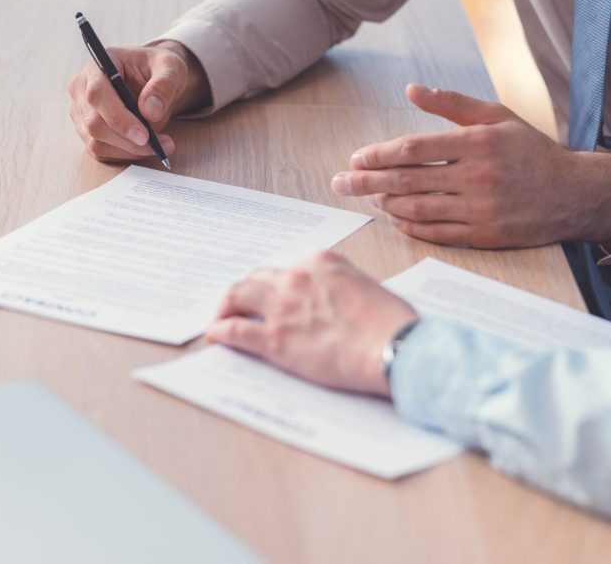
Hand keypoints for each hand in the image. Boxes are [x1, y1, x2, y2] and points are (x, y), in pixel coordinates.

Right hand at [67, 41, 208, 162]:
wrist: (154, 81)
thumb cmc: (158, 69)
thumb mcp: (170, 68)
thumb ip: (163, 85)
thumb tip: (150, 111)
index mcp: (99, 65)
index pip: (97, 94)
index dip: (119, 118)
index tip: (144, 135)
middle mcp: (82, 88)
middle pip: (94, 123)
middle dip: (128, 140)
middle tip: (159, 145)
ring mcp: (81, 111)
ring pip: (96, 141)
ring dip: (129, 151)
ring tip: (160, 146)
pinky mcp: (87, 130)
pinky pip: (100, 151)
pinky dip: (125, 155)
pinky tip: (146, 148)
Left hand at [205, 252, 417, 397]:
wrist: (394, 348)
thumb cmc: (391, 324)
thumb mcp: (367, 288)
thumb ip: (343, 289)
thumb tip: (335, 304)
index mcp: (321, 263)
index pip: (288, 270)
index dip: (278, 285)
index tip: (277, 297)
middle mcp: (297, 278)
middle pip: (257, 279)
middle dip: (248, 292)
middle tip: (243, 306)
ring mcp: (282, 307)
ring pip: (237, 296)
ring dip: (227, 306)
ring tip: (223, 319)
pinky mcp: (274, 339)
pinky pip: (234, 330)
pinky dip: (220, 332)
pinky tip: (216, 337)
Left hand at [330, 84, 610, 248]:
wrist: (574, 194)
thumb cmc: (532, 151)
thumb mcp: (497, 117)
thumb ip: (452, 103)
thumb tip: (411, 89)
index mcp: (478, 143)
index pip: (414, 149)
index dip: (379, 154)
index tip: (356, 158)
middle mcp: (478, 176)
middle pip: (408, 180)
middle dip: (366, 182)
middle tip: (339, 183)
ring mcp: (481, 209)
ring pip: (418, 209)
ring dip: (385, 203)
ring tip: (364, 197)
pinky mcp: (485, 235)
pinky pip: (436, 233)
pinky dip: (409, 226)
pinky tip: (392, 217)